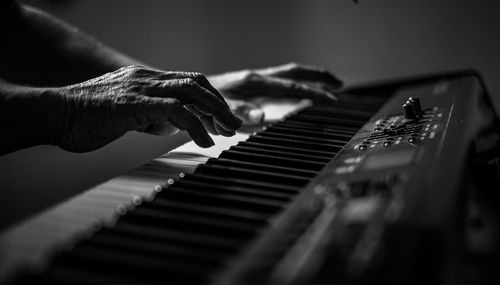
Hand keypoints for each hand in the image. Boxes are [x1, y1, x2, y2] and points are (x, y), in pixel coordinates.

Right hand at [50, 65, 240, 151]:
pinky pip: (175, 111)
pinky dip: (196, 126)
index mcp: (144, 79)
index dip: (210, 99)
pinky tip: (205, 142)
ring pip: (191, 90)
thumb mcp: (127, 115)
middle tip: (234, 124)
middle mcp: (146, 78)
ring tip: (228, 131)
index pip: (189, 82)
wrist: (54, 114)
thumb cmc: (85, 118)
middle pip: (196, 82)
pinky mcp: (134, 103)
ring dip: (215, 111)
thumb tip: (174, 126)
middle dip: (220, 104)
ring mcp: (140, 88)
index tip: (223, 119)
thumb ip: (151, 117)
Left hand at [208, 63, 341, 123]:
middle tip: (339, 84)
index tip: (331, 98)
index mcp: (254, 82)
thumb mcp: (218, 108)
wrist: (189, 94)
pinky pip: (281, 85)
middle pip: (295, 73)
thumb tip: (261, 117)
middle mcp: (258, 78)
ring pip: (290, 77)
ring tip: (329, 87)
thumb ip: (239, 113)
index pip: (290, 86)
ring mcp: (256, 82)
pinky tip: (301, 97)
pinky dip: (296, 88)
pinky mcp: (252, 88)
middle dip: (318, 77)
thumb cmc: (201, 101)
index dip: (312, 92)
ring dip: (310, 81)